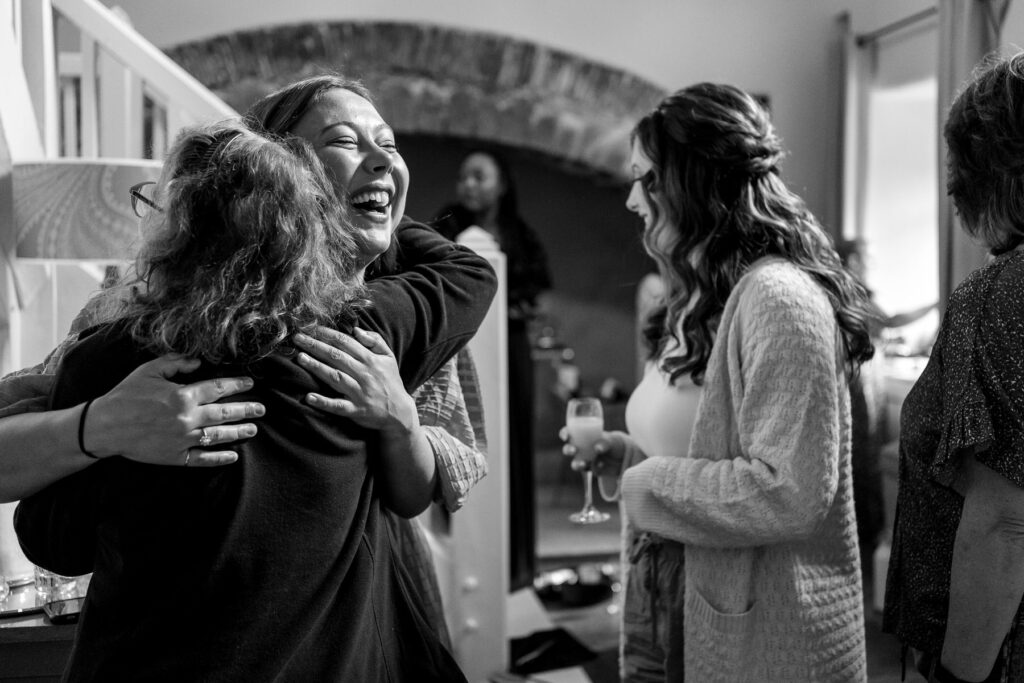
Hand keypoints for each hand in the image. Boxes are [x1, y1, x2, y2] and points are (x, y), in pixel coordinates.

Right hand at [85, 354, 262, 466]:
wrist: (104, 426)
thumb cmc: (126, 395)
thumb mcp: (149, 370)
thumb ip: (176, 363)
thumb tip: (199, 360)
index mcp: (183, 396)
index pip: (218, 389)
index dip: (237, 385)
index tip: (250, 384)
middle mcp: (187, 418)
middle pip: (225, 413)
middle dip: (246, 410)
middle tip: (261, 409)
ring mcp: (183, 439)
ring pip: (218, 436)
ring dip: (238, 432)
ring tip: (253, 430)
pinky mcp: (176, 456)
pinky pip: (203, 459)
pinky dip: (219, 458)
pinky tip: (233, 456)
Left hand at [293, 326, 417, 435]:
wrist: (400, 412)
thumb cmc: (391, 382)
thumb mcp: (389, 357)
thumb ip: (375, 340)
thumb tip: (356, 330)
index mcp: (371, 360)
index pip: (345, 342)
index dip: (327, 334)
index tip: (311, 328)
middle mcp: (364, 374)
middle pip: (336, 357)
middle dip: (315, 346)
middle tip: (297, 338)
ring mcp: (359, 393)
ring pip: (335, 377)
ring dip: (317, 367)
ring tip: (300, 358)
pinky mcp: (356, 410)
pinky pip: (338, 406)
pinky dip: (324, 402)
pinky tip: (309, 397)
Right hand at [561, 428, 628, 476]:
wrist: (623, 457)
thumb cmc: (613, 443)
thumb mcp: (611, 440)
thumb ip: (604, 443)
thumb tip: (597, 448)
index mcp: (582, 436)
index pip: (569, 433)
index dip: (564, 434)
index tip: (566, 436)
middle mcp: (581, 449)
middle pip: (568, 449)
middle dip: (568, 450)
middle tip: (573, 450)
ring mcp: (585, 460)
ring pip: (575, 464)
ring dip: (577, 465)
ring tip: (583, 464)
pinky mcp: (592, 470)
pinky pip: (591, 470)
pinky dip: (596, 468)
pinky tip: (602, 464)